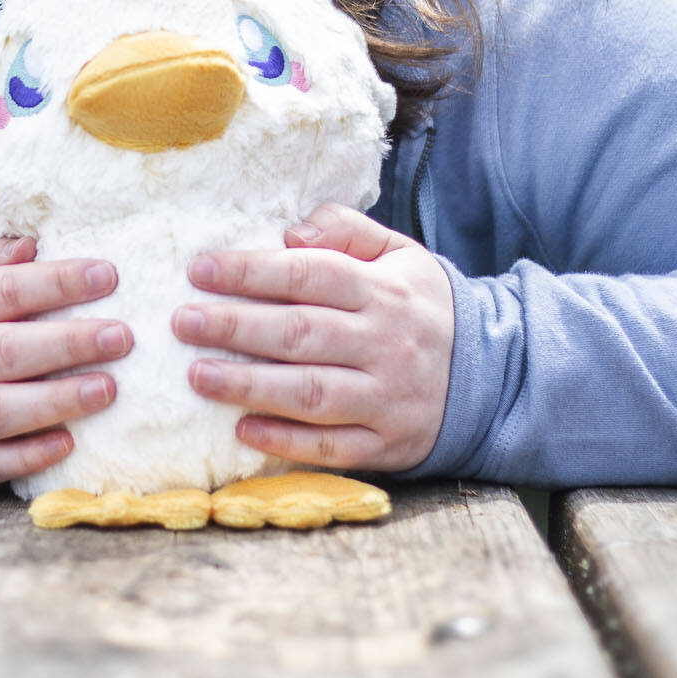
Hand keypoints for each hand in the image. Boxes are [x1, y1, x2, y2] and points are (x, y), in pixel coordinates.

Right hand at [0, 236, 131, 484]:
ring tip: (107, 390)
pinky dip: (25, 457)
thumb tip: (34, 243)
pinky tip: (67, 444)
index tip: (107, 274)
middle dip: (67, 344)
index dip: (55, 282)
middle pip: (6, 352)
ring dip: (55, 402)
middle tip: (120, 336)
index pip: (3, 291)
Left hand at [172, 203, 453, 472]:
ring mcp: (386, 398)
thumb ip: (345, 230)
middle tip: (182, 322)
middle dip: (235, 326)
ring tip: (197, 375)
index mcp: (382, 291)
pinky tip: (243, 428)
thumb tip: (291, 234)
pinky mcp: (388, 444)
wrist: (494, 374)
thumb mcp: (398, 253)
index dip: (251, 271)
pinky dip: (286, 440)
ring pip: (311, 392)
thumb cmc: (422, 307)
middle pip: (301, 333)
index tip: (200, 270)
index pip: (309, 274)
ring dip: (249, 384)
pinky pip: (331, 446)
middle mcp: (384, 343)